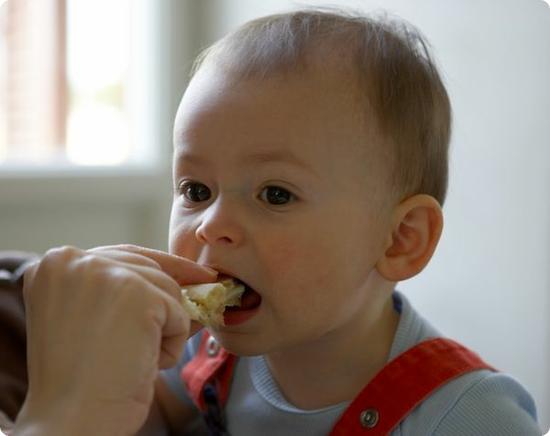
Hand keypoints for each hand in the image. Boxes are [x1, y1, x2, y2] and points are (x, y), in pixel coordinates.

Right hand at [14, 245, 216, 435]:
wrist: (73, 420)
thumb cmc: (82, 379)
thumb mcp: (96, 319)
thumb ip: (128, 292)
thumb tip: (191, 283)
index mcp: (55, 264)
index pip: (122, 255)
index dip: (159, 268)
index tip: (192, 274)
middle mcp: (75, 260)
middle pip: (149, 267)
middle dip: (170, 298)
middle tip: (188, 314)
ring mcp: (107, 273)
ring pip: (169, 289)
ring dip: (165, 329)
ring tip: (135, 357)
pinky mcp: (138, 294)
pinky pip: (179, 314)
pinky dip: (173, 343)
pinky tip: (144, 363)